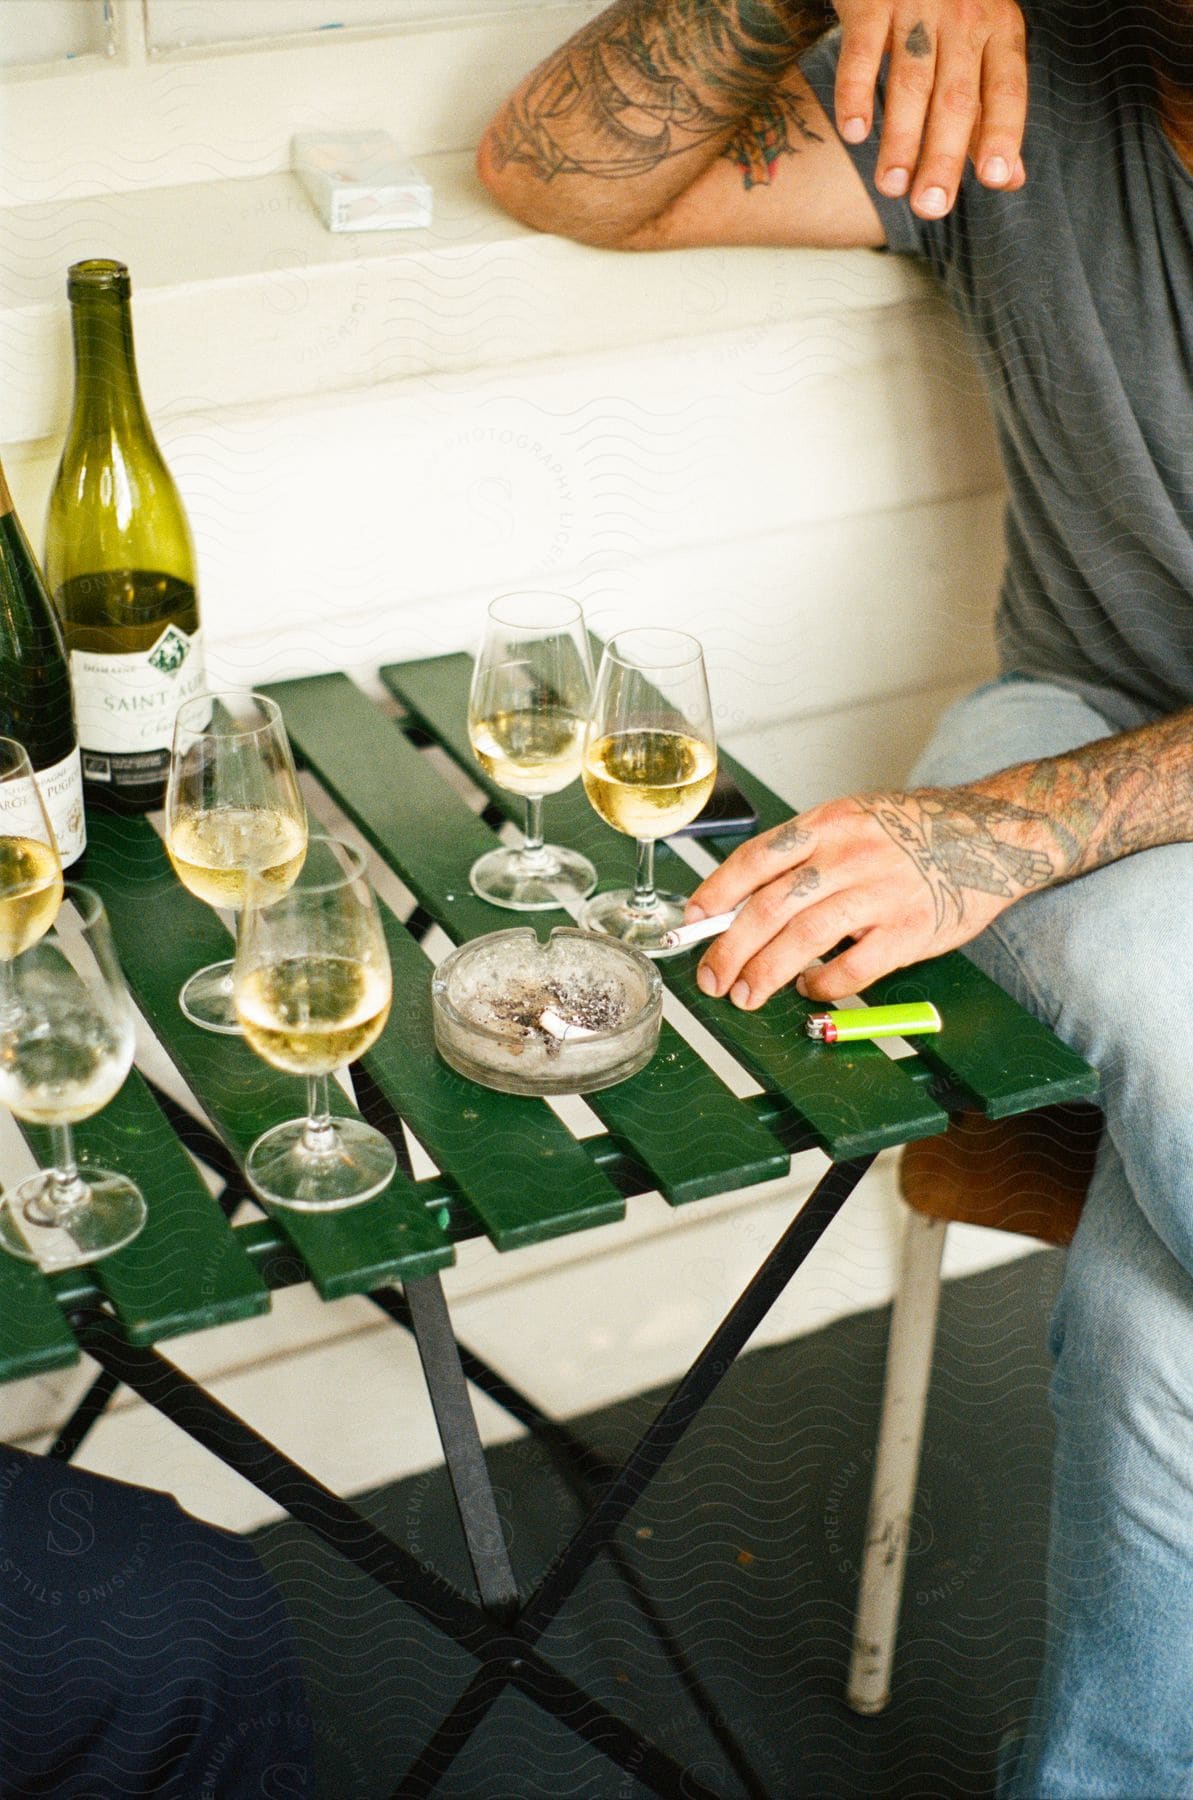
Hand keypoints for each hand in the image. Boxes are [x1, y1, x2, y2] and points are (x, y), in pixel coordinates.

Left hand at [686, 786, 1055, 1007]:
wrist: (990, 836)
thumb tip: (743, 902)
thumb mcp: (853, 820)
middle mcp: (849, 855)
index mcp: (828, 824)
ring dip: (765, 972)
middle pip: (770, 906)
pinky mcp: (909, 931)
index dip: (716, 893)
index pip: (755, 859)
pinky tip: (809, 990)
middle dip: (730, 947)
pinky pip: (853, 967)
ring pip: (803, 938)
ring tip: (746, 994)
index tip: (692, 921)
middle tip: (712, 976)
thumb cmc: (914, 832)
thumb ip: (804, 855)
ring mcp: (880, 893)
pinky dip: (823, 985)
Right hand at [832, 0, 1028, 219]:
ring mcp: (918, 8)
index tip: (993, 178)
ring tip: (891, 186)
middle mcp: (964, 19)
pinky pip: (862, 52)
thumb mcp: (986, 45)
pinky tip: (854, 132)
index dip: (1002, 133)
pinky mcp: (872, 1)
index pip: (1006, 89)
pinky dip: (856, 93)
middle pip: (956, 98)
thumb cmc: (950, 7)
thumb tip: (1011, 178)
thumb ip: (992, 112)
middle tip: (930, 206)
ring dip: (900, 139)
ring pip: (912, 82)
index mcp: (999, 32)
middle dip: (943, 156)